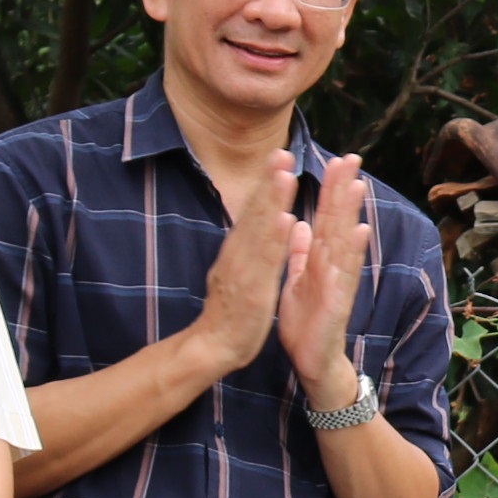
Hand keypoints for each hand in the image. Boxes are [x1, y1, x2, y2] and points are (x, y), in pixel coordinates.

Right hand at [192, 153, 301, 378]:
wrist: (213, 346)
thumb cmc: (231, 311)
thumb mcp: (240, 273)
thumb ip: (248, 250)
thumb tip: (255, 227)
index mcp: (238, 252)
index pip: (253, 212)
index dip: (266, 184)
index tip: (279, 156)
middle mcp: (237, 255)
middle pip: (253, 213)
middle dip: (268, 181)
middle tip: (281, 151)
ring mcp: (242, 270)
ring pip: (258, 231)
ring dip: (272, 201)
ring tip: (285, 174)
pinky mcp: (251, 290)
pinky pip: (264, 262)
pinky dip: (273, 239)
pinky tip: (284, 219)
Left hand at [278, 156, 373, 409]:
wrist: (312, 361)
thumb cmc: (306, 323)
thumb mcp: (297, 280)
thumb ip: (300, 252)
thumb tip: (299, 223)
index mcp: (320, 260)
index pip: (326, 218)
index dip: (330, 190)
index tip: (336, 160)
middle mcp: (333, 267)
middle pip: (339, 222)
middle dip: (344, 190)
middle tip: (352, 158)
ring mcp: (338, 282)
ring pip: (344, 242)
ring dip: (352, 213)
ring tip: (357, 185)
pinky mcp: (338, 301)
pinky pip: (345, 273)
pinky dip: (353, 252)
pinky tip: (360, 232)